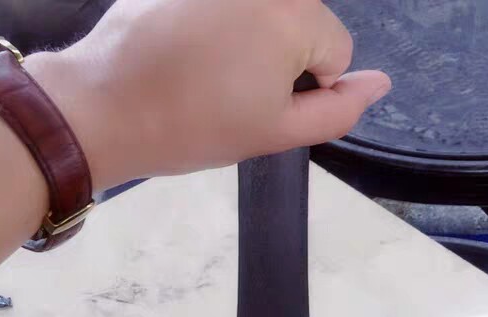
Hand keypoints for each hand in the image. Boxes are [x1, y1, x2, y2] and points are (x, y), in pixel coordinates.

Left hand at [27, 0, 390, 191]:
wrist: (106, 106)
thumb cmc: (194, 126)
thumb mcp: (276, 132)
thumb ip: (337, 110)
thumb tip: (380, 83)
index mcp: (295, 13)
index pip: (335, 49)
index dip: (305, 89)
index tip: (258, 106)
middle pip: (301, 20)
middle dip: (277, 54)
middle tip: (229, 90)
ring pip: (262, 8)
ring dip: (245, 35)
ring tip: (202, 69)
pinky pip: (223, 2)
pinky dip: (212, 18)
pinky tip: (183, 47)